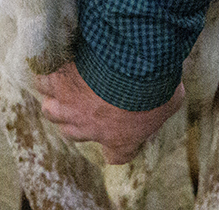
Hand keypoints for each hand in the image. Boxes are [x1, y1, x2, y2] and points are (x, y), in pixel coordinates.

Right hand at [34, 62, 183, 163]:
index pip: (116, 155)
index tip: (119, 135)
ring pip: (51, 110)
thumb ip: (170, 101)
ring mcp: (69, 105)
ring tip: (65, 86)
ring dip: (57, 100)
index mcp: (120, 139)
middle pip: (72, 132)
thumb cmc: (156, 84)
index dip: (116, 147)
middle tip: (87, 101)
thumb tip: (175, 93)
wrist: (129, 62)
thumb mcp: (174, 97)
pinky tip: (55, 63)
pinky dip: (47, 74)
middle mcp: (87, 127)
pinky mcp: (57, 81)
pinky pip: (42, 82)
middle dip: (77, 118)